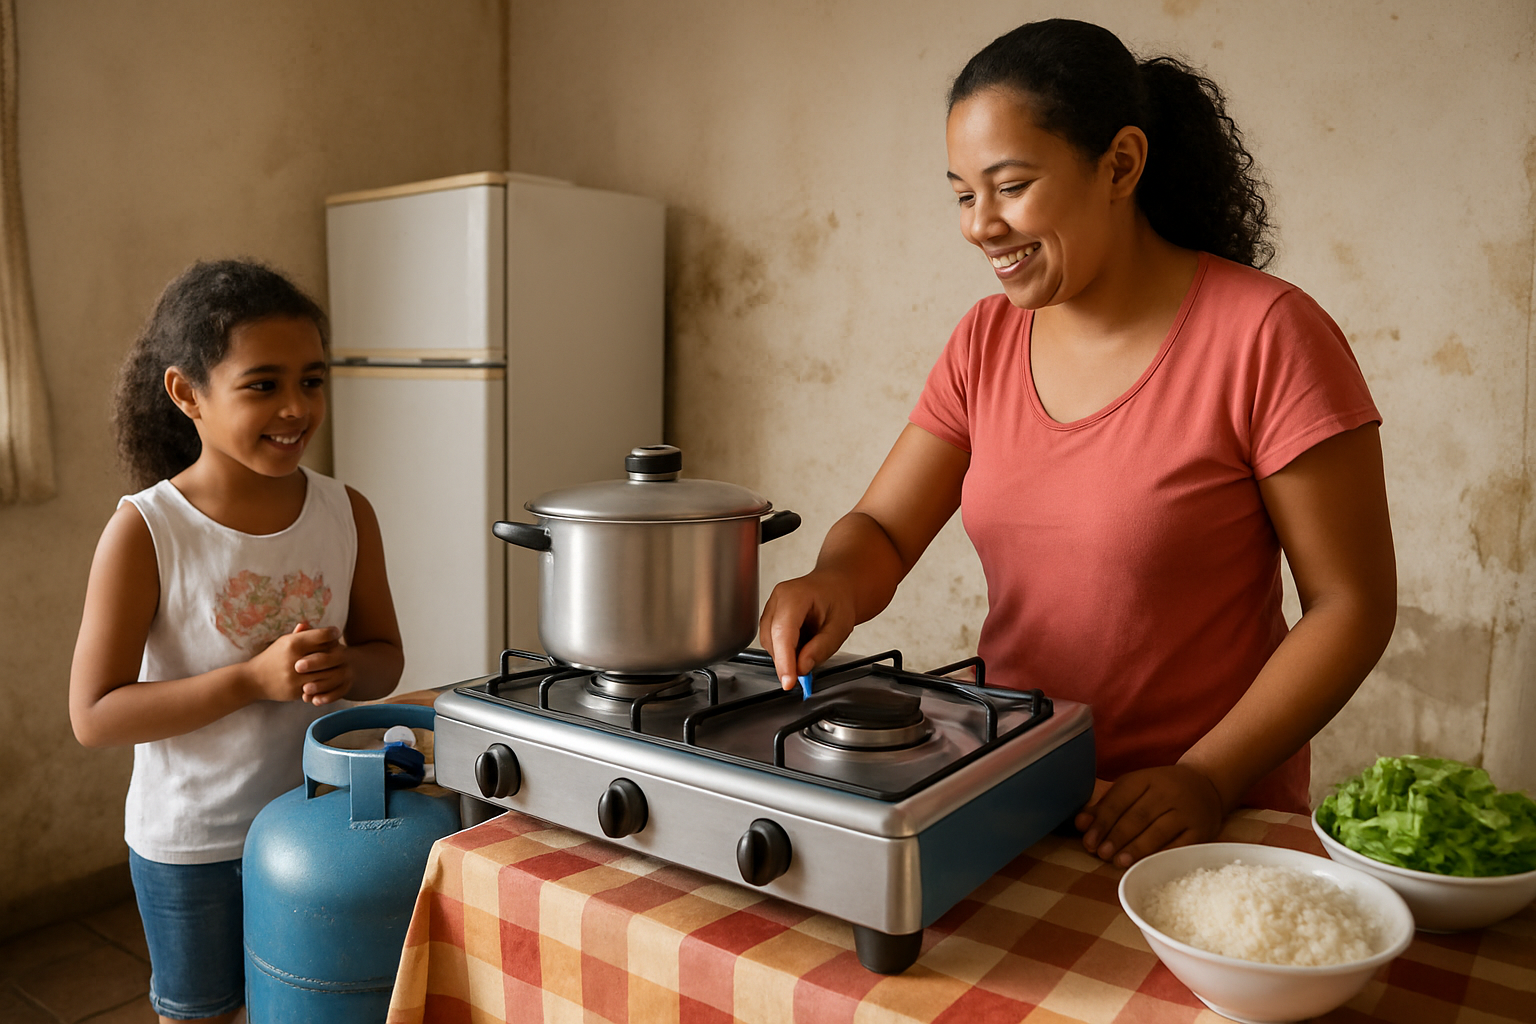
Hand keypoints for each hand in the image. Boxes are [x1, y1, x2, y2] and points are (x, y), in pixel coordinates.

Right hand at [246, 622, 352, 704]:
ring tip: (336, 664)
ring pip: (327, 673)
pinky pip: (319, 688)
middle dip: (336, 651)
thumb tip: (314, 623)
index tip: (335, 634)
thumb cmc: (273, 657)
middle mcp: (295, 660)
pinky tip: (327, 678)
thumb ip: (301, 633)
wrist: (254, 680)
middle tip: (339, 649)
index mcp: (293, 643)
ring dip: (334, 669)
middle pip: (329, 654)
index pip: (323, 635)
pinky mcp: (296, 691)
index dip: (332, 633)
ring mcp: (296, 677)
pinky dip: (325, 683)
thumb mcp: (284, 641)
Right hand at [758, 571, 857, 688]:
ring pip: (769, 642)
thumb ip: (822, 648)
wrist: (836, 587)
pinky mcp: (769, 617)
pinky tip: (802, 644)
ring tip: (811, 647)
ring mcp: (771, 607)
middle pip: (772, 638)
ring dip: (786, 655)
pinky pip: (771, 640)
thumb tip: (802, 667)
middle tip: (807, 673)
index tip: (789, 682)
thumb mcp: (841, 626)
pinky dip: (786, 650)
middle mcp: (778, 599)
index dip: (784, 659)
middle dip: (786, 661)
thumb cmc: (839, 600)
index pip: (783, 631)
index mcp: (795, 595)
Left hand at [1073, 765, 1224, 866]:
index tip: (1088, 840)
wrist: (1207, 785)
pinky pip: (1179, 846)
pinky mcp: (1201, 831)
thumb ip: (1106, 806)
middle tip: (1101, 854)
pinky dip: (1161, 856)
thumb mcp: (1134, 789)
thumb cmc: (1160, 790)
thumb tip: (1080, 824)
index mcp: (1146, 778)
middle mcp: (1168, 792)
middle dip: (1117, 836)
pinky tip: (1147, 866)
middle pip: (1138, 816)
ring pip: (1158, 831)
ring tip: (1118, 862)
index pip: (1120, 799)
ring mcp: (1187, 812)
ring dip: (1136, 848)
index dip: (1102, 821)